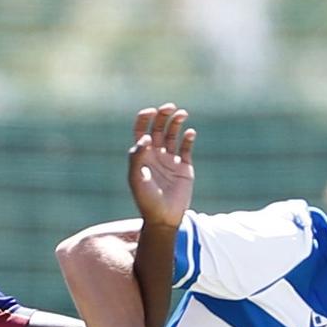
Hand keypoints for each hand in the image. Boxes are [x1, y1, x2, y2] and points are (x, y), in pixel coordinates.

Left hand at [126, 102, 195, 227]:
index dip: (144, 118)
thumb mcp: (137, 178)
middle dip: (163, 116)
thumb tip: (146, 136)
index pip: (141, 130)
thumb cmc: (146, 200)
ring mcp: (170, 160)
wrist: (163, 218)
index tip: (151, 112)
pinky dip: (188, 139)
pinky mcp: (184, 167)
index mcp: (142, 156)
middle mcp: (156, 154)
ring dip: (176, 122)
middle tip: (170, 107)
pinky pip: (187, 148)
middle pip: (158, 128)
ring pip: (173, 135)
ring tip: (182, 114)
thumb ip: (138, 156)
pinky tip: (190, 133)